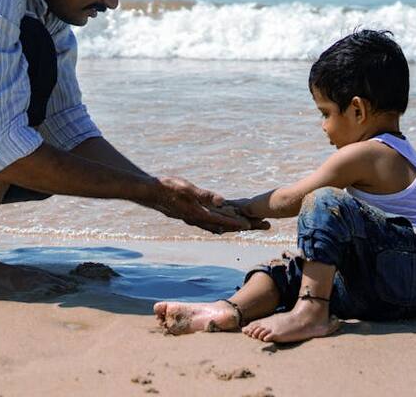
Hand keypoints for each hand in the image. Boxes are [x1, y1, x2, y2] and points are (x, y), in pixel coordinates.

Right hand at [150, 177, 267, 233]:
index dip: (240, 224)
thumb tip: (223, 201)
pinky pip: (212, 222)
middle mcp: (199, 220)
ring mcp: (195, 218)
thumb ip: (204, 195)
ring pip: (221, 226)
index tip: (255, 226)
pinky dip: (223, 224)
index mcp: (200, 214)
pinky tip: (225, 224)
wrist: (149, 192)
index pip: (225, 221)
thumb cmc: (167, 188)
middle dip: (246, 226)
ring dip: (236, 226)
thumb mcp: (187, 188)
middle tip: (265, 226)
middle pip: (227, 226)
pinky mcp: (192, 214)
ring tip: (252, 227)